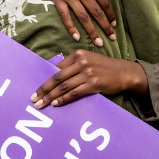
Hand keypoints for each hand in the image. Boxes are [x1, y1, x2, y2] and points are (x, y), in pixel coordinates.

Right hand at [5, 0, 120, 45]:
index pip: (104, 1)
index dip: (111, 14)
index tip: (115, 24)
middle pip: (96, 12)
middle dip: (105, 27)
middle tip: (112, 38)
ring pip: (83, 17)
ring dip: (92, 31)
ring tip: (99, 43)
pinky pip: (65, 16)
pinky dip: (71, 27)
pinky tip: (76, 37)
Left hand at [30, 50, 148, 108]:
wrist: (124, 72)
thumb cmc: (104, 68)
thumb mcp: (89, 61)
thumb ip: (73, 67)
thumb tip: (54, 77)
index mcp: (78, 54)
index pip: (57, 68)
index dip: (45, 80)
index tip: (36, 89)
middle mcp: (82, 62)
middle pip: (57, 78)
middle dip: (44, 90)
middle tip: (33, 99)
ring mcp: (88, 73)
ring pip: (64, 87)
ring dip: (51, 97)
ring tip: (41, 104)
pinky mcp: (94, 84)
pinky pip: (74, 93)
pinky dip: (64, 99)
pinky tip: (56, 104)